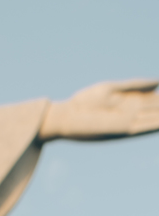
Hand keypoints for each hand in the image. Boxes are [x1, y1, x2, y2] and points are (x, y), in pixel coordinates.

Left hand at [40, 79, 158, 141]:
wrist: (65, 117)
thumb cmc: (84, 103)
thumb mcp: (112, 89)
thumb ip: (135, 86)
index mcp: (133, 103)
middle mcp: (135, 114)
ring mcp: (129, 122)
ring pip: (155, 119)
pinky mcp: (120, 129)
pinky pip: (143, 127)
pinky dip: (155, 125)